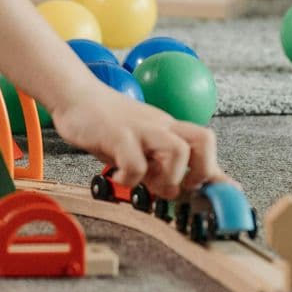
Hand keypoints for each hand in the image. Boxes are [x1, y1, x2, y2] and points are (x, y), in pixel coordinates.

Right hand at [51, 88, 224, 199]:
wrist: (76, 96)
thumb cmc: (108, 124)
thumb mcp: (141, 142)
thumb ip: (161, 161)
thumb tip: (185, 187)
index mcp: (169, 129)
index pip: (206, 144)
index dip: (216, 173)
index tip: (215, 196)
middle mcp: (161, 126)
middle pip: (205, 140)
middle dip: (200, 173)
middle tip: (177, 187)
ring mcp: (141, 129)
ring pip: (178, 151)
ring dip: (167, 178)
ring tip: (148, 183)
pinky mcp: (117, 134)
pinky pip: (135, 163)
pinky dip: (130, 179)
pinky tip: (119, 177)